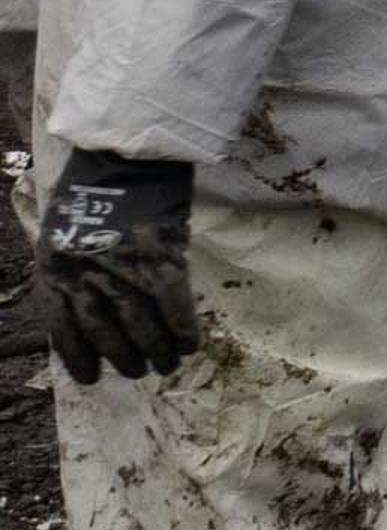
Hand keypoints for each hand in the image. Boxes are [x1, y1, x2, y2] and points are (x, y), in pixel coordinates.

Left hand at [40, 149, 199, 385]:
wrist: (125, 151)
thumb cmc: (93, 187)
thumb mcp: (63, 231)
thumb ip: (72, 269)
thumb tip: (92, 307)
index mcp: (54, 270)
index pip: (63, 329)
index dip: (79, 357)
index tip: (92, 378)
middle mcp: (85, 275)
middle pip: (106, 330)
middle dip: (124, 356)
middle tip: (139, 370)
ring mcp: (124, 267)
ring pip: (141, 323)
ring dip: (156, 349)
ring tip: (166, 364)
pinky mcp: (161, 256)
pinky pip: (174, 303)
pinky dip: (183, 327)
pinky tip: (189, 345)